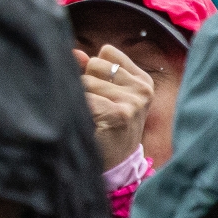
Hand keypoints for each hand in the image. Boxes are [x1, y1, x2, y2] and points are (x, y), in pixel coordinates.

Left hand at [74, 45, 153, 169]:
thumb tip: (75, 52)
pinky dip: (80, 110)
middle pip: (93, 64)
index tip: (100, 92)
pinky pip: (85, 98)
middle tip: (96, 109)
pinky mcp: (120, 113)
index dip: (93, 69)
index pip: (106, 52)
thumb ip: (90, 70)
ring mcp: (133, 101)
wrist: (114, 164)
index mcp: (142, 80)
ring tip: (94, 117)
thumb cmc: (106, 126)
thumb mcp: (104, 94)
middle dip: (86, 84)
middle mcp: (142, 88)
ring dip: (82, 99)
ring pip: (85, 81)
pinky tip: (91, 124)